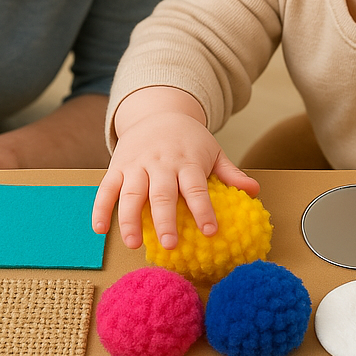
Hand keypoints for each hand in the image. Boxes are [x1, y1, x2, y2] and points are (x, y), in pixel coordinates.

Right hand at [92, 88, 257, 249]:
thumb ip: (231, 173)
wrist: (159, 111)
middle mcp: (160, 164)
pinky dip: (100, 208)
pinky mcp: (117, 167)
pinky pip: (106, 189)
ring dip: (130, 219)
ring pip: (130, 193)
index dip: (203, 210)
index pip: (196, 188)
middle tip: (170, 244)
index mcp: (187, 161)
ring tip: (134, 243)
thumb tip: (255, 190)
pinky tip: (100, 229)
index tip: (210, 231)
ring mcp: (136, 165)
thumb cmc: (189, 140)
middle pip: (162, 193)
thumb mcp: (212, 151)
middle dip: (165, 220)